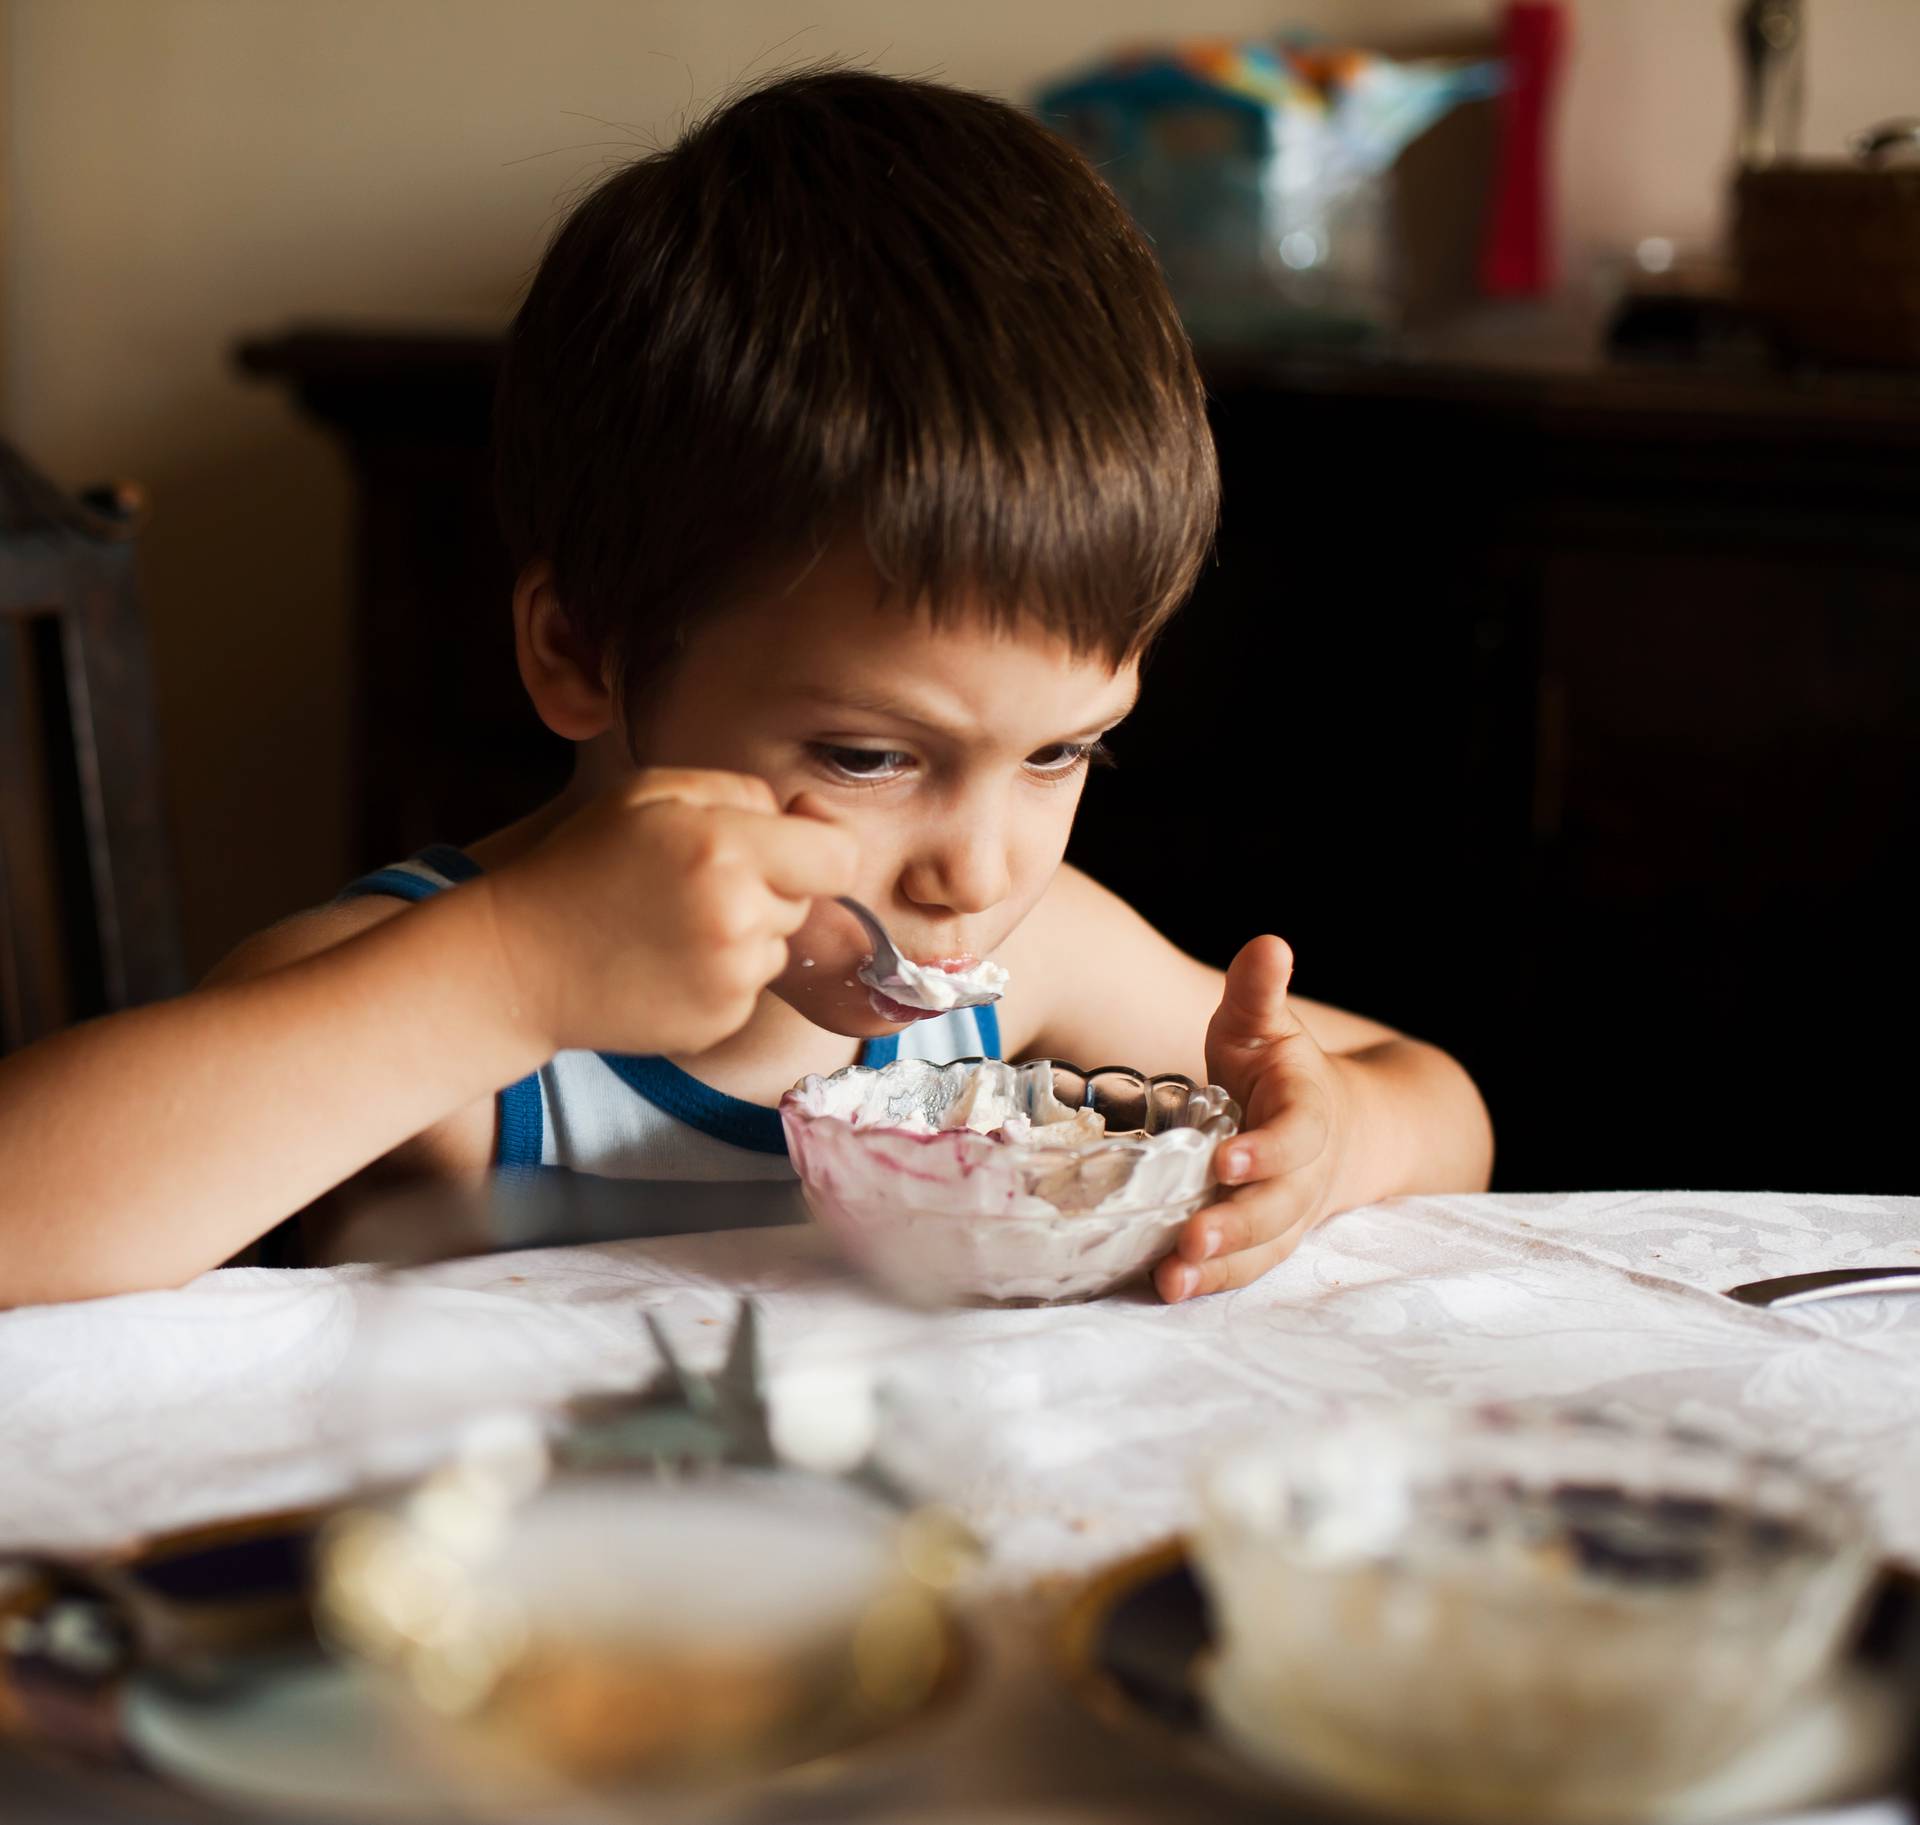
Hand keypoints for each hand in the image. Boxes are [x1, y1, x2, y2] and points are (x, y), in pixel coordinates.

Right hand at [479, 769, 857, 1056]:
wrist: (520, 963)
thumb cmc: (583, 866)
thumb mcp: (650, 793)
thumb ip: (738, 791)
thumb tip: (804, 814)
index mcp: (726, 847)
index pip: (839, 856)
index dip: (826, 847)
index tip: (802, 845)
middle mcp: (738, 916)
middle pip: (805, 899)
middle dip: (768, 887)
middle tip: (693, 884)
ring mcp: (731, 978)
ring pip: (777, 945)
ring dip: (743, 934)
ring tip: (669, 927)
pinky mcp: (719, 1022)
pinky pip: (749, 988)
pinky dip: (719, 977)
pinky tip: (662, 964)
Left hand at [1155, 935, 1347, 1302]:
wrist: (1336, 1131)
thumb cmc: (1279, 1070)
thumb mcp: (1266, 1025)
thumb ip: (1260, 991)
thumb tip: (1269, 944)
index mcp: (1308, 1114)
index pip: (1295, 1137)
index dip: (1266, 1150)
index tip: (1227, 1158)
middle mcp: (1302, 1174)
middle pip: (1278, 1208)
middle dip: (1236, 1224)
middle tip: (1191, 1238)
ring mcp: (1286, 1216)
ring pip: (1261, 1249)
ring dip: (1219, 1267)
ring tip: (1172, 1280)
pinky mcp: (1263, 1244)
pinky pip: (1243, 1270)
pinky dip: (1209, 1283)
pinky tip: (1166, 1290)